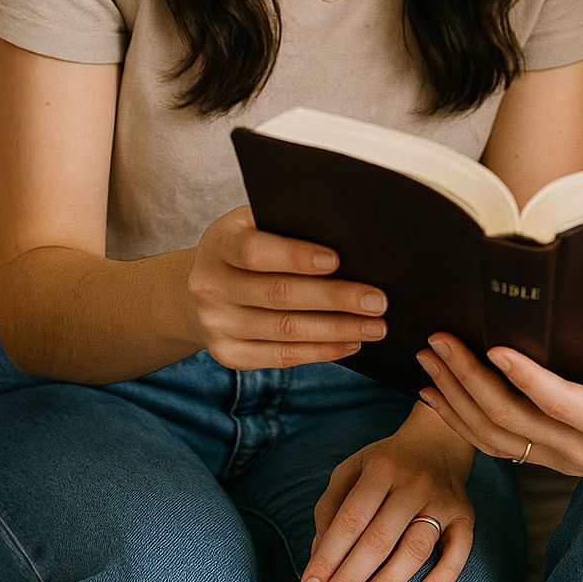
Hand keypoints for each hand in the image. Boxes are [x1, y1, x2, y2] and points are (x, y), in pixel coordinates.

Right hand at [174, 205, 386, 369]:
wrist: (205, 286)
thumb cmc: (249, 246)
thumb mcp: (256, 225)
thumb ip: (291, 226)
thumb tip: (350, 237)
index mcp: (219, 243)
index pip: (255, 251)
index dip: (295, 256)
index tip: (336, 260)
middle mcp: (210, 286)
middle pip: (278, 294)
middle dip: (334, 298)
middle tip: (377, 300)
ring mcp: (216, 324)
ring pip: (286, 330)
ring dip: (337, 330)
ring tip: (375, 326)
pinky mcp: (229, 354)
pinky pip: (282, 356)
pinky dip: (321, 351)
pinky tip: (350, 343)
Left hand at [302, 406, 477, 581]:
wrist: (437, 442)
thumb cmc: (384, 465)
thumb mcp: (350, 471)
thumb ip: (330, 509)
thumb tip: (319, 558)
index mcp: (381, 469)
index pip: (350, 520)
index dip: (327, 557)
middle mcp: (414, 483)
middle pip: (379, 539)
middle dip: (348, 579)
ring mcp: (442, 500)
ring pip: (415, 549)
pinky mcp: (465, 515)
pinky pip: (460, 550)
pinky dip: (445, 575)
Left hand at [415, 325, 582, 504]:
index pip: (560, 403)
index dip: (524, 377)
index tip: (491, 344)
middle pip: (512, 420)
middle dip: (468, 380)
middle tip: (437, 340)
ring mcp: (570, 460)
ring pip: (497, 439)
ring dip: (456, 400)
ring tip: (425, 362)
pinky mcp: (563, 460)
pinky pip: (503, 448)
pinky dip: (465, 423)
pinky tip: (438, 399)